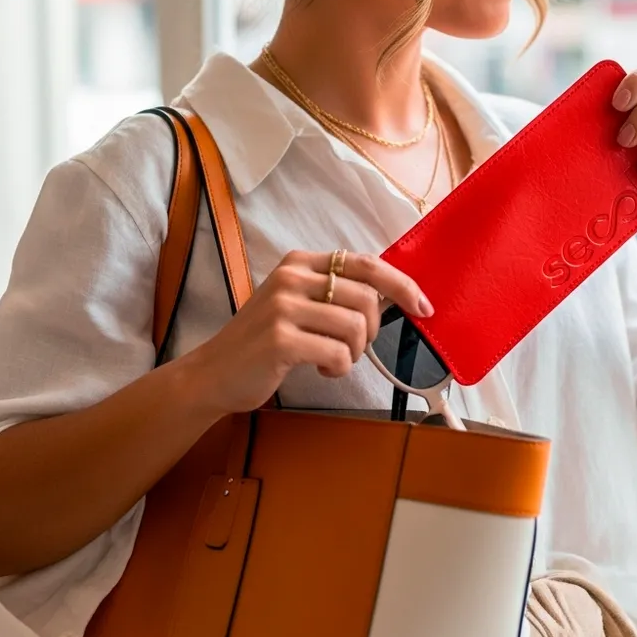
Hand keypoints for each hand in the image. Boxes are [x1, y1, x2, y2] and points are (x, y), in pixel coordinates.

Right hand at [186, 250, 432, 416]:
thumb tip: (394, 296)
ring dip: (355, 352)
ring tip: (334, 359)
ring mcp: (283, 307)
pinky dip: (340, 367)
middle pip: (367, 298)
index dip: (401, 284)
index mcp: (300, 262)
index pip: (366, 264)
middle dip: (372, 331)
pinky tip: (323, 370)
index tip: (423, 306)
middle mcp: (291, 277)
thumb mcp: (297, 303)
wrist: (213, 374)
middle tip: (352, 347)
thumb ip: (335, 292)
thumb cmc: (264, 342)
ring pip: (356, 326)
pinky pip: (338, 352)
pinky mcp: (280, 339)